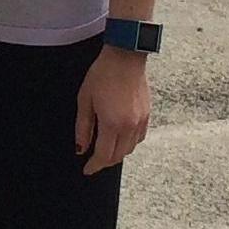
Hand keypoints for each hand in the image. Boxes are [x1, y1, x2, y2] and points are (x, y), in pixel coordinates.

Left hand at [76, 47, 149, 174]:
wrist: (125, 58)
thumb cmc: (102, 75)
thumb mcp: (85, 99)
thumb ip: (83, 127)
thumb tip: (81, 148)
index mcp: (112, 123)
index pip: (104, 155)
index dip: (94, 165)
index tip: (87, 170)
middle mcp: (130, 126)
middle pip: (119, 155)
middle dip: (105, 161)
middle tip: (93, 161)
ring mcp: (141, 121)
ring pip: (130, 149)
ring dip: (117, 153)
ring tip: (105, 150)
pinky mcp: (147, 115)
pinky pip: (139, 138)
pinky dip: (129, 144)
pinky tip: (119, 138)